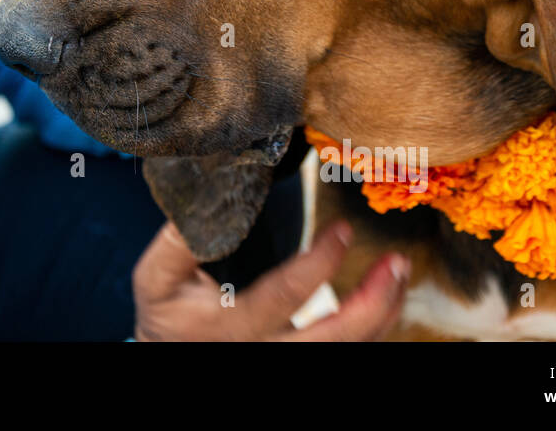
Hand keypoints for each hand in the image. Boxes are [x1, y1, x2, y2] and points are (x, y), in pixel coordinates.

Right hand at [131, 220, 408, 340]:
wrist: (166, 355)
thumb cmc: (169, 313)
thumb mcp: (157, 276)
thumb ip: (178, 241)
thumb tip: (207, 194)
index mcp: (232, 327)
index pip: (285, 296)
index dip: (319, 264)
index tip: (342, 230)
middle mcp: (266, 350)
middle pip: (333, 338)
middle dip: (372, 302)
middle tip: (395, 262)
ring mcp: (287, 361)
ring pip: (348, 349)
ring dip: (382, 312)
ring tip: (398, 272)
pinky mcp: (298, 361)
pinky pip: (347, 351)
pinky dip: (374, 325)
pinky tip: (385, 296)